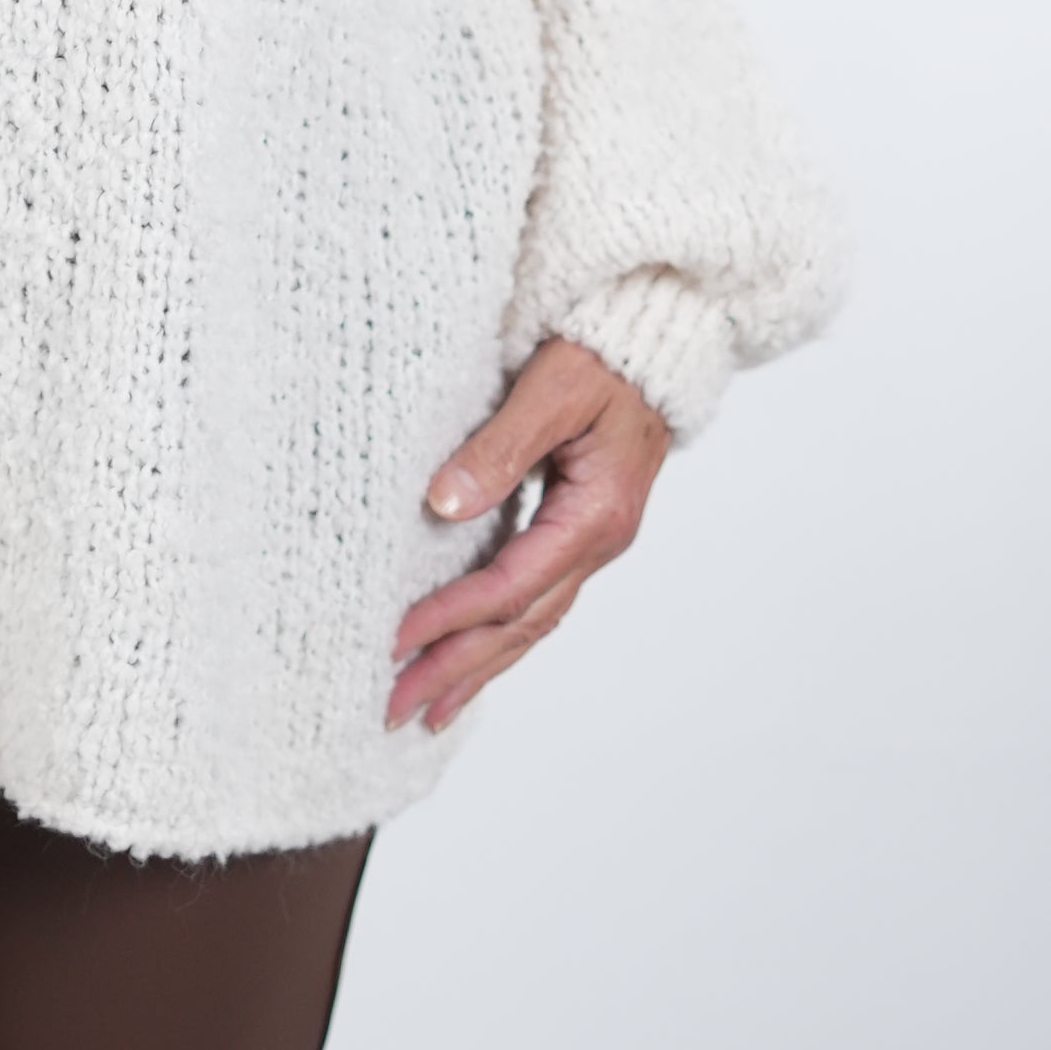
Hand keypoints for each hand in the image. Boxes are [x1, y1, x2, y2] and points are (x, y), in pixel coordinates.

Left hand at [389, 334, 669, 735]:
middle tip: (397, 706)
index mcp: (595, 516)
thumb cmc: (602, 355)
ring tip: (427, 708)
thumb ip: (499, 448)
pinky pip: (537, 599)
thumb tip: (442, 505)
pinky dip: (502, 636)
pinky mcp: (580, 532)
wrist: (653, 341)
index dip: (452, 616)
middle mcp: (598, 543)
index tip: (397, 640)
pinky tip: (473, 658)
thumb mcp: (550, 390)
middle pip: (521, 624)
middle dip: (458, 668)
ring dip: (478, 666)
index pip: (511, 585)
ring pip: (531, 623)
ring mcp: (592, 542)